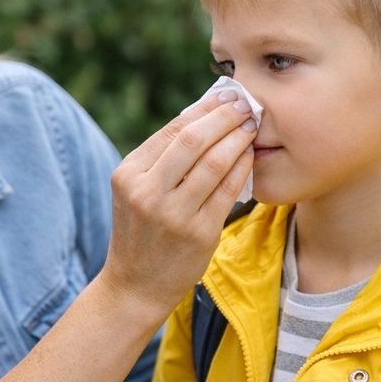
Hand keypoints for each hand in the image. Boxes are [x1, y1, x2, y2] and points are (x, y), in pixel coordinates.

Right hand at [100, 92, 255, 315]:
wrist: (135, 285)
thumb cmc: (141, 232)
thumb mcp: (135, 191)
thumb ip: (161, 159)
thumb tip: (202, 115)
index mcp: (128, 174)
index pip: (171, 130)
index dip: (203, 110)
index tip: (225, 96)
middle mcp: (147, 192)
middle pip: (193, 140)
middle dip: (224, 117)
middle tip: (245, 104)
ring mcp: (173, 214)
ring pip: (214, 162)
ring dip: (238, 139)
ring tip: (251, 126)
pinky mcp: (199, 233)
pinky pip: (228, 190)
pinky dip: (242, 168)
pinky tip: (250, 156)